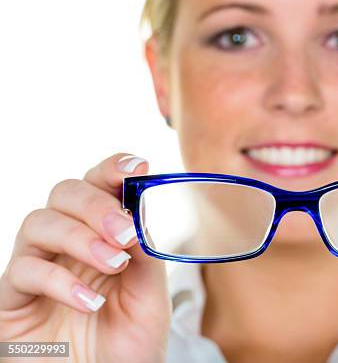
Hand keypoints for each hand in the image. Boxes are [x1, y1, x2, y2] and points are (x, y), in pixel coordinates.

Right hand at [0, 153, 170, 362]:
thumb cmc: (130, 343)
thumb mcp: (150, 296)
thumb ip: (145, 255)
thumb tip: (138, 211)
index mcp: (103, 234)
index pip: (100, 185)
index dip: (114, 168)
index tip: (139, 168)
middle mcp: (68, 243)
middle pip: (65, 193)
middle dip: (97, 205)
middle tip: (126, 232)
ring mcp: (39, 267)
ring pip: (39, 222)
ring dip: (80, 238)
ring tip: (113, 264)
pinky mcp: (13, 298)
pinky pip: (24, 271)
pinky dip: (60, 281)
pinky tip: (90, 300)